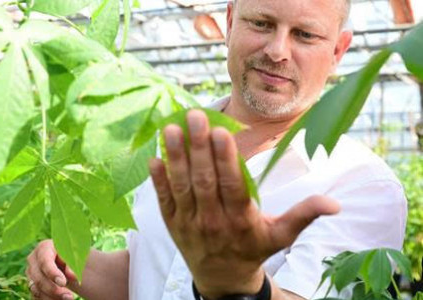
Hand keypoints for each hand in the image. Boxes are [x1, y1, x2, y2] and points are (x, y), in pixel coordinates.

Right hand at [26, 239, 76, 299]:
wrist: (69, 262)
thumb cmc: (73, 255)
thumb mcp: (75, 255)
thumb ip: (74, 263)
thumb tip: (73, 276)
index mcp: (44, 248)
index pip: (44, 261)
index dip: (52, 273)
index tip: (63, 283)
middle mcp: (33, 260)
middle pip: (39, 278)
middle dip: (54, 289)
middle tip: (70, 296)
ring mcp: (30, 273)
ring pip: (36, 289)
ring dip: (52, 297)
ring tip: (69, 298)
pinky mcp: (31, 284)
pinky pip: (36, 296)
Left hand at [148, 110, 339, 298]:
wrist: (223, 279)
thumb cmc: (253, 249)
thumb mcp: (282, 236)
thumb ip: (304, 215)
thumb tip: (335, 204)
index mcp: (241, 220)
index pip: (232, 186)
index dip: (225, 160)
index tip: (220, 132)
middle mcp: (213, 221)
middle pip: (205, 181)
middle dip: (199, 148)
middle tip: (195, 117)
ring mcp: (190, 223)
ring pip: (182, 187)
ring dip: (175, 157)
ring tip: (171, 129)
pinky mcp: (172, 224)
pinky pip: (164, 201)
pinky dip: (158, 180)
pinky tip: (154, 157)